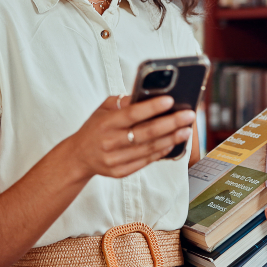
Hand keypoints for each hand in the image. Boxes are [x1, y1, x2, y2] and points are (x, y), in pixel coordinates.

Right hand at [67, 95, 194, 179]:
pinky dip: (161, 152)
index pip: (132, 114)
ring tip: (186, 129)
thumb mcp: (103, 109)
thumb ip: (123, 101)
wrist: (78, 156)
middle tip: (188, 115)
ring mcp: (115, 159)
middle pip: (146, 133)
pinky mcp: (121, 172)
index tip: (170, 100)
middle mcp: (110, 141)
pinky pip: (146, 161)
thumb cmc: (95, 127)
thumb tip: (147, 94)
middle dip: (170, 123)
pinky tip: (173, 144)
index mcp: (105, 123)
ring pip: (149, 148)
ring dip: (171, 139)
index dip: (152, 108)